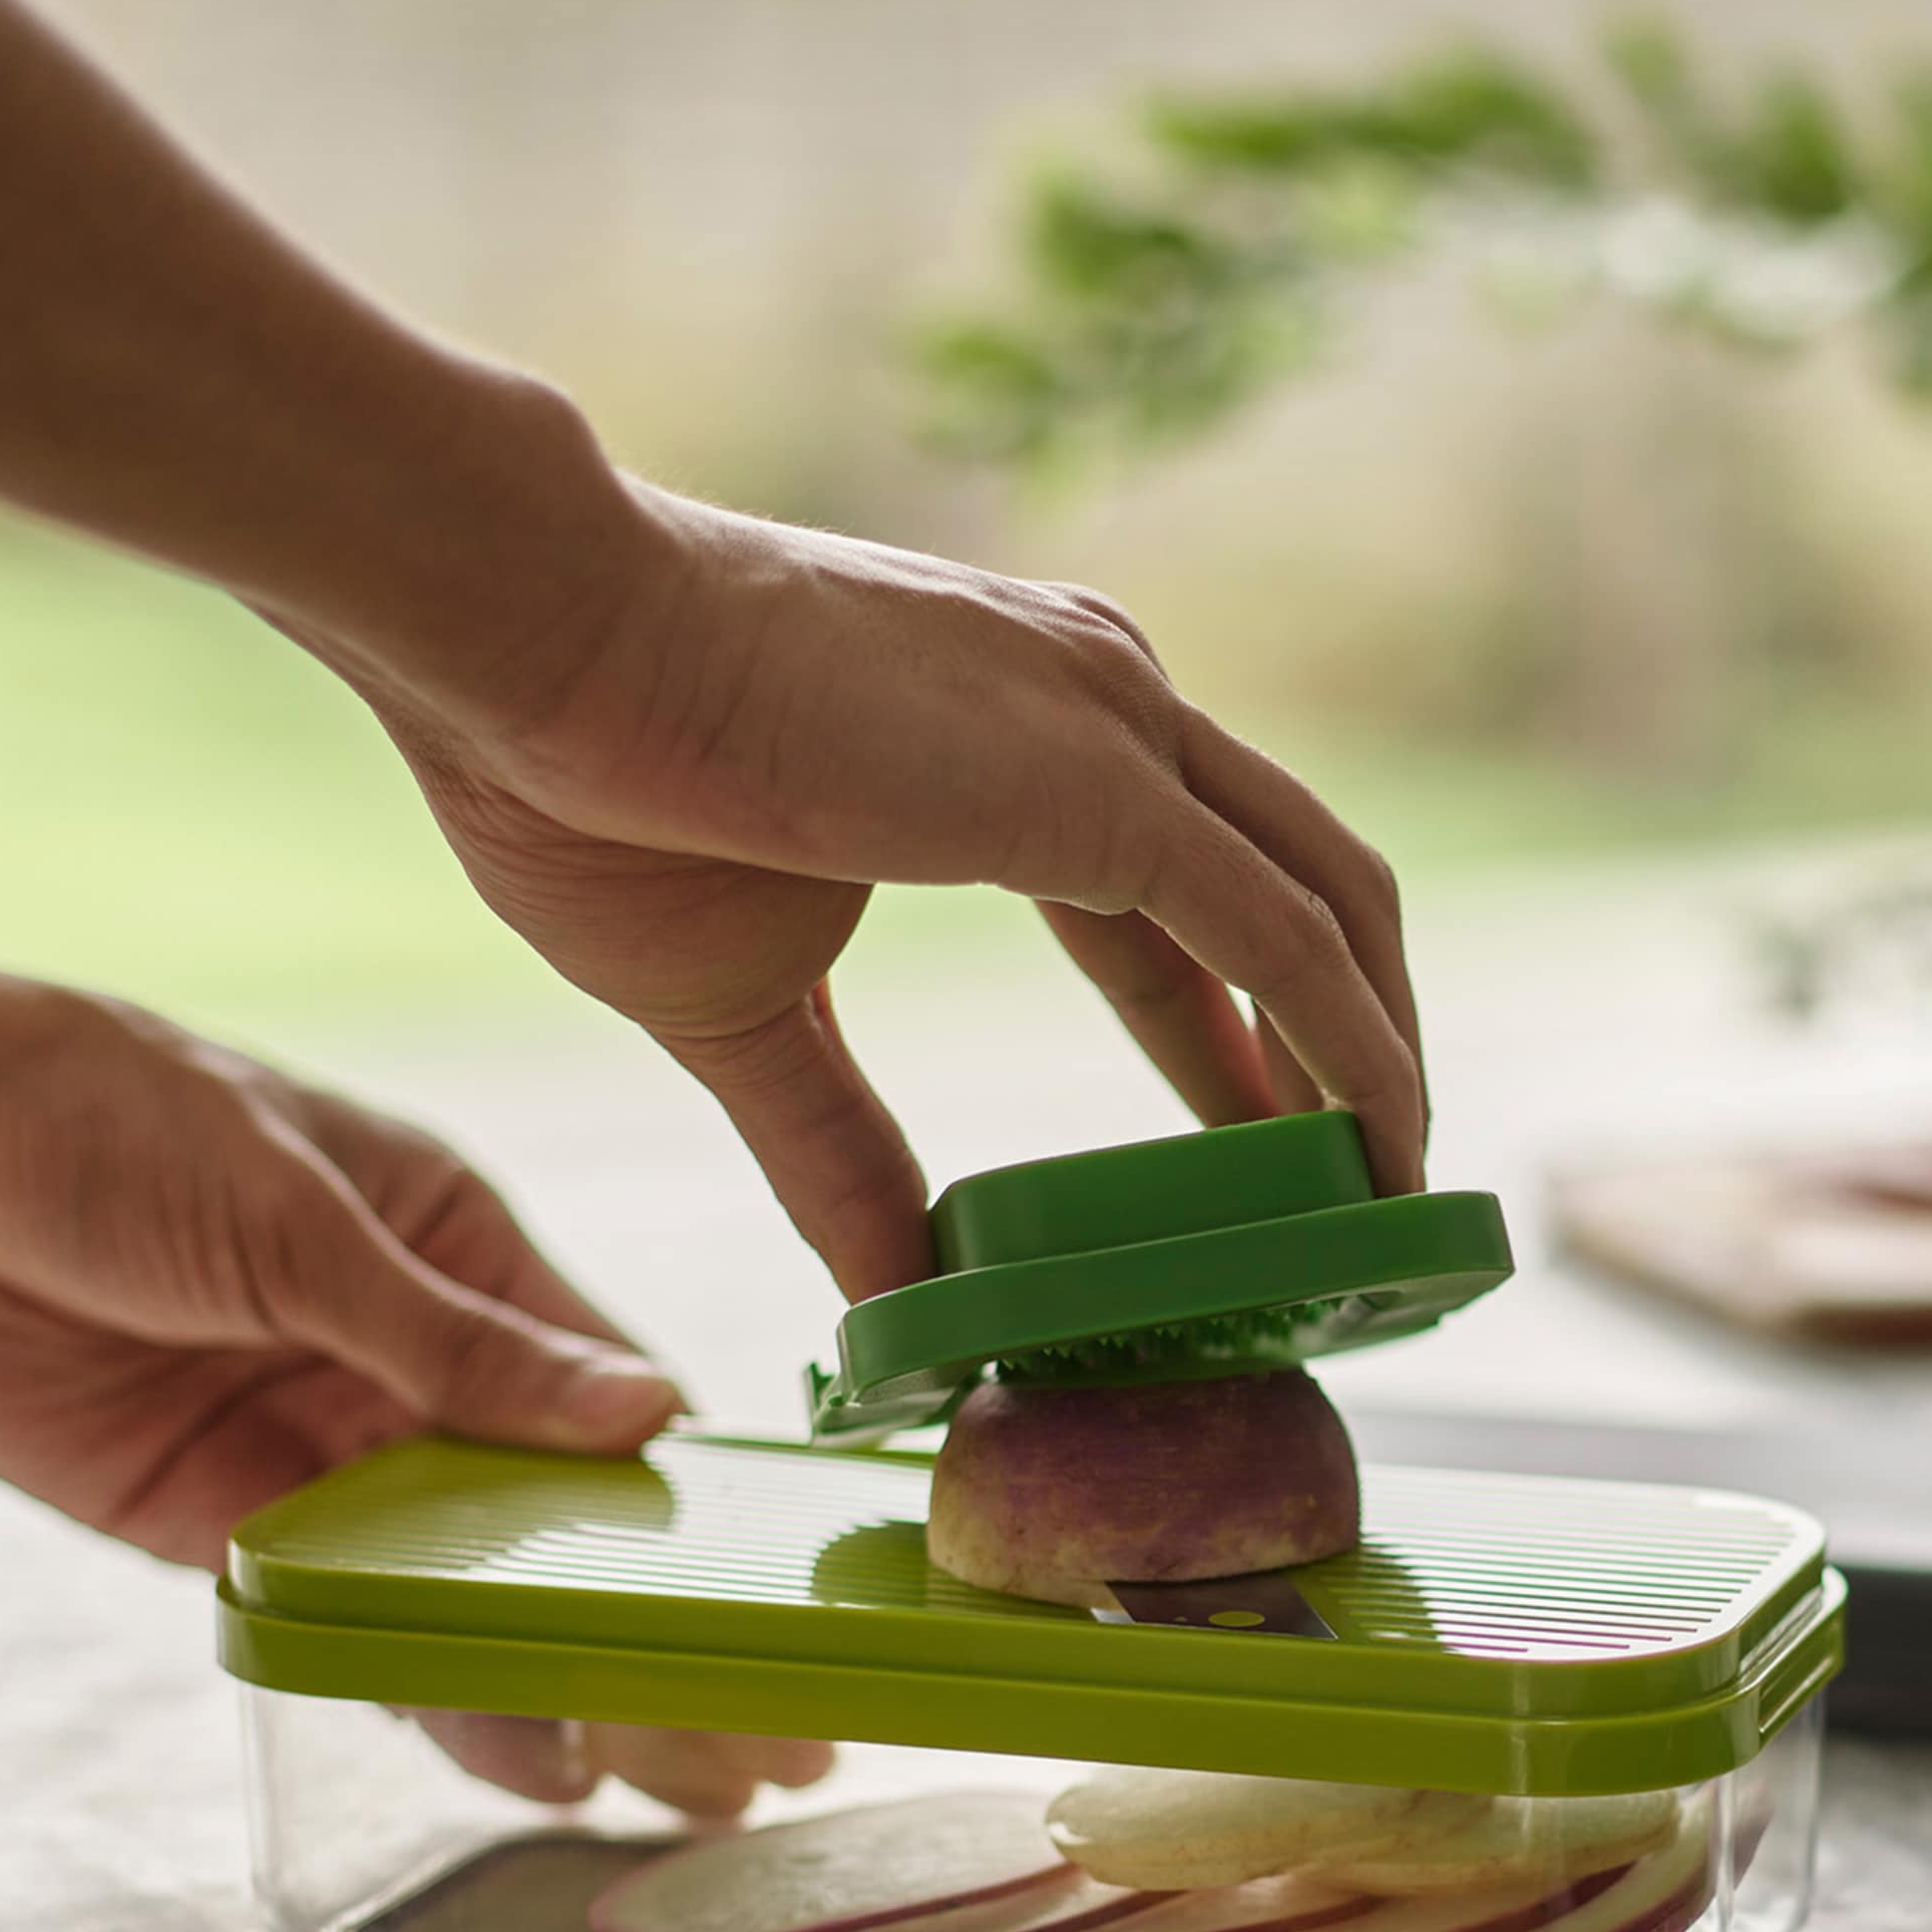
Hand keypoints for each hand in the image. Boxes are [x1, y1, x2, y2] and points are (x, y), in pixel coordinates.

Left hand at [0, 919, 826, 1814]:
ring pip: (467, 1590)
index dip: (693, 1511)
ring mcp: (323, 1450)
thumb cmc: (99, 1115)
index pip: (612, 1400)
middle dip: (655, 1632)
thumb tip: (642, 1414)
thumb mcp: (292, 1214)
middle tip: (761, 1747)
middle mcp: (410, 1364)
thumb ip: (456, 1336)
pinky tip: (505, 1753)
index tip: (774, 1607)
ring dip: (558, 1684)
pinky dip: (423, 1688)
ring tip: (664, 1788)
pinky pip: (351, 1619)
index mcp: (461, 1252)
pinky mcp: (228, 1523)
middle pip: (557, 1522)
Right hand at [346, 494, 1425, 1299]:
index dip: (1239, 1029)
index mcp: (1018, 728)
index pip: (1182, 898)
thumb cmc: (592, 786)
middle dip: (1349, 1032)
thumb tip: (885, 1297)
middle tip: (1367, 1174)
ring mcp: (1112, 723)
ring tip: (1401, 1180)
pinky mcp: (1101, 783)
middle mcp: (1097, 698)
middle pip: (1291, 879)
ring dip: (1379, 1043)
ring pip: (1323, 895)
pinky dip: (1349, 1043)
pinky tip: (1378, 1140)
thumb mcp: (747, 1007)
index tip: (1277, 1137)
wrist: (530, 634)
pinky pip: (1281, 934)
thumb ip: (839, 1148)